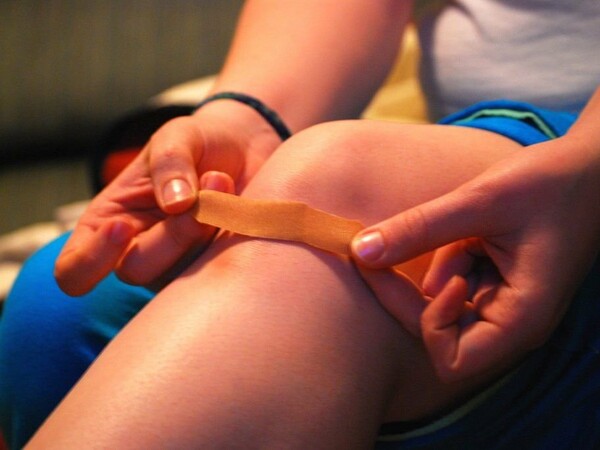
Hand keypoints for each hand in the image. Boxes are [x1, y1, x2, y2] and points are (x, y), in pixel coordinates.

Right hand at [55, 104, 280, 295]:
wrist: (244, 148)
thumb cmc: (196, 143)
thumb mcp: (176, 138)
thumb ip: (170, 163)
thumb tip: (176, 204)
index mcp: (106, 224)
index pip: (73, 271)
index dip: (90, 261)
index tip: (122, 227)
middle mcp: (135, 253)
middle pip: (137, 271)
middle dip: (173, 233)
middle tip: (209, 185)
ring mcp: (175, 266)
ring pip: (180, 275)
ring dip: (205, 228)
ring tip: (222, 182)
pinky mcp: (212, 269)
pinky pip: (217, 271)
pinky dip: (227, 236)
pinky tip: (237, 203)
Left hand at [353, 135, 599, 381]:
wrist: (592, 167)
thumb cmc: (550, 183)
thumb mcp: (481, 201)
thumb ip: (420, 228)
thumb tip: (359, 250)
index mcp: (521, 317)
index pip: (452, 360)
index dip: (429, 323)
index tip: (440, 276)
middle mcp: (511, 321)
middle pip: (437, 336)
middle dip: (405, 296)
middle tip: (377, 253)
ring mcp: (502, 304)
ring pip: (440, 311)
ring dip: (432, 273)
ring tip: (458, 232)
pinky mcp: (495, 285)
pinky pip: (454, 287)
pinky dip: (447, 261)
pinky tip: (467, 233)